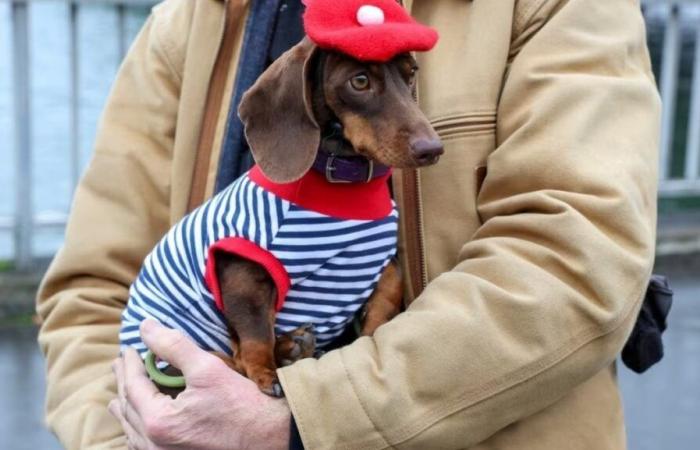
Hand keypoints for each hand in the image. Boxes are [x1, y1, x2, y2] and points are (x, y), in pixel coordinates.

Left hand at [109, 320, 289, 449]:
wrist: (270, 438)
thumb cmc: (242, 404)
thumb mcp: (207, 368)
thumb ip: (173, 345)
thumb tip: (145, 326)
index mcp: (159, 421)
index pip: (134, 386)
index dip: (130, 364)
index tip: (130, 348)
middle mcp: (155, 446)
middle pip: (129, 410)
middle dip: (124, 384)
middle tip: (121, 365)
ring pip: (133, 433)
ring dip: (127, 411)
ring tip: (120, 399)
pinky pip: (145, 449)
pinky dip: (138, 433)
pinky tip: (140, 429)